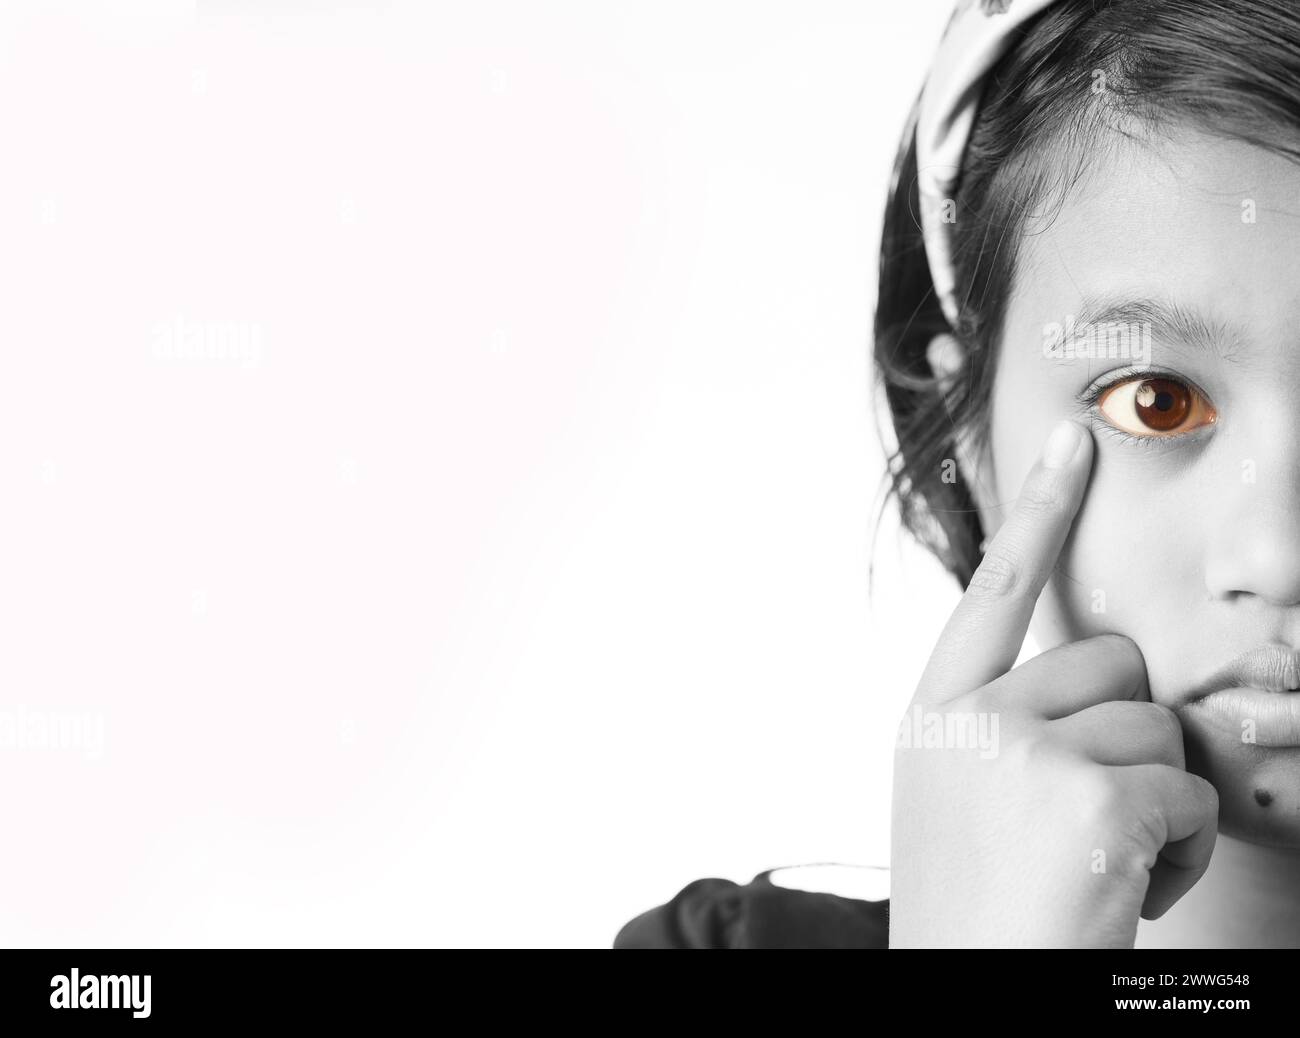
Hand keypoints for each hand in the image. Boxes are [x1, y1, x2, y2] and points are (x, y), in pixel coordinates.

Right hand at [888, 419, 1217, 947]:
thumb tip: (1098, 682)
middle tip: (1088, 819)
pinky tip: (1120, 896)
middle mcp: (969, 717)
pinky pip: (1186, 794)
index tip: (1074, 440)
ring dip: (1153, 806)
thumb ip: (1001, 728)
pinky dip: (1176, 852)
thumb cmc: (974, 913)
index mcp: (932, 715)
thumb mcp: (957, 802)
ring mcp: (1023, 750)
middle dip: (1126, 736)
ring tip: (1095, 871)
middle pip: (1111, 662)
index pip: (994, 590)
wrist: (961, 1002)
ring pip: (1157, 731)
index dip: (1039, 510)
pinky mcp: (1091, 796)